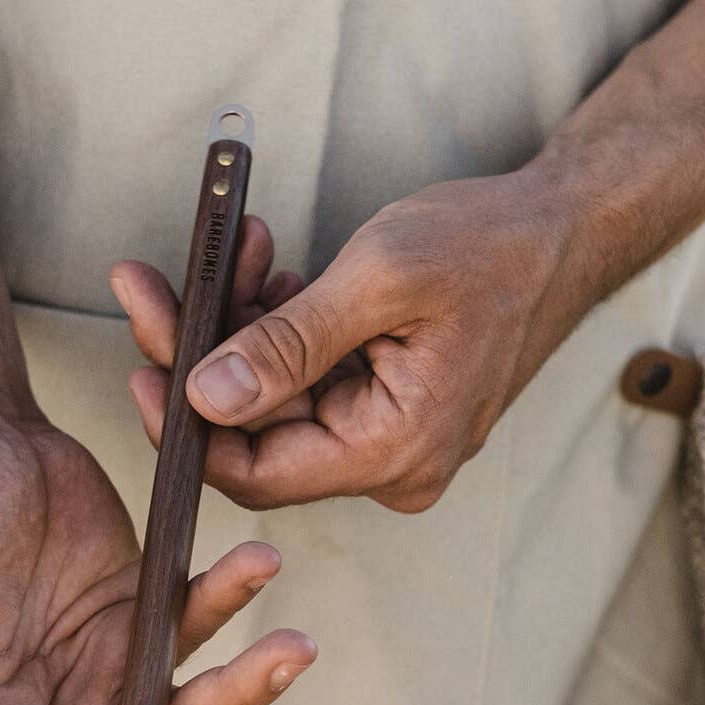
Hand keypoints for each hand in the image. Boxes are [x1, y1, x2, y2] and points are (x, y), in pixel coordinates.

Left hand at [113, 172, 572, 511]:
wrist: (563, 231)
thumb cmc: (489, 247)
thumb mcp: (378, 281)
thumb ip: (286, 346)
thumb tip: (204, 400)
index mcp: (393, 452)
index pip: (254, 473)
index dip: (186, 424)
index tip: (142, 359)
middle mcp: (390, 464)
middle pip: (257, 432)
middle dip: (202, 352)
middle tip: (154, 282)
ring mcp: (388, 438)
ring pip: (274, 399)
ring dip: (240, 325)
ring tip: (235, 247)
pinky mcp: (383, 405)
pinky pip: (306, 379)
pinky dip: (278, 325)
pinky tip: (269, 267)